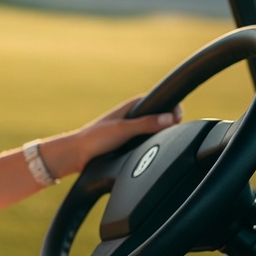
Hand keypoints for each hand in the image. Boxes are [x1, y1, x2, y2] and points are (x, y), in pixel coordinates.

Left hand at [39, 97, 181, 181]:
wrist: (77, 155)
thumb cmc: (96, 139)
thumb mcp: (123, 129)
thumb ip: (146, 124)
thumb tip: (170, 118)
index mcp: (134, 106)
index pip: (162, 101)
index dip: (173, 109)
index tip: (177, 120)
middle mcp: (134, 116)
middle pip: (162, 117)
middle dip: (169, 124)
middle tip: (171, 134)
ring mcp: (132, 130)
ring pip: (155, 130)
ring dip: (161, 136)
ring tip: (162, 143)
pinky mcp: (129, 142)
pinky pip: (148, 141)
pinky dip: (153, 145)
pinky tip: (152, 152)